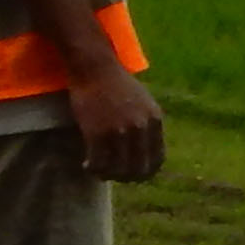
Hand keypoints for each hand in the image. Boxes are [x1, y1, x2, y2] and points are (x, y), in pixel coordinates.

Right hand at [69, 63, 167, 182]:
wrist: (94, 67)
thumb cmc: (115, 83)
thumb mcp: (143, 102)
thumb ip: (146, 124)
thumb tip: (145, 150)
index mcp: (154, 120)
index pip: (157, 160)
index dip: (145, 172)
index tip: (132, 173)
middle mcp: (140, 128)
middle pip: (138, 169)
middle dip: (126, 177)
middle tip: (113, 175)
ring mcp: (119, 131)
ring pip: (117, 169)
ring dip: (107, 174)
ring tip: (98, 170)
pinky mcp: (98, 132)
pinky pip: (98, 162)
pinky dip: (92, 168)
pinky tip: (86, 165)